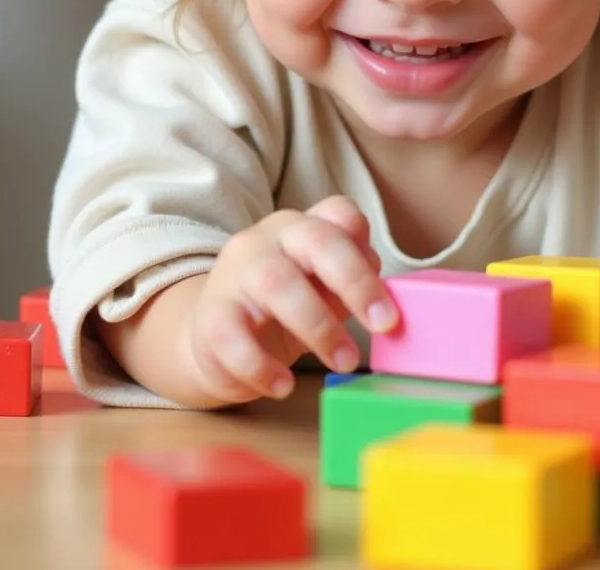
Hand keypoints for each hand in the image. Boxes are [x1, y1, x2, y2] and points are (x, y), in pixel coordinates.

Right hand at [183, 195, 396, 404]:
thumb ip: (351, 285)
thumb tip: (383, 301)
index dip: (368, 247)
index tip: (389, 297)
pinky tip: (284, 385)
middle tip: (384, 324)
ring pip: (277, 284)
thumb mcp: (323, 291)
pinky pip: (232, 336)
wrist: (216, 341)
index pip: (339, 214)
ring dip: (319, 327)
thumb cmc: (284, 310)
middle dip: (355, 281)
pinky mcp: (210, 317)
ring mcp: (234, 273)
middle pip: (315, 240)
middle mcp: (267, 239)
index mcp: (303, 228)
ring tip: (346, 362)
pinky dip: (262, 365)